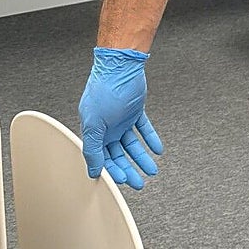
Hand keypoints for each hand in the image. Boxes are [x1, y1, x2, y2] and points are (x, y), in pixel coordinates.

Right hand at [79, 47, 162, 189]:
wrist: (122, 65)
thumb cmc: (104, 89)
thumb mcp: (95, 124)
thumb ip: (93, 149)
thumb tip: (92, 170)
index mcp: (93, 130)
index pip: (102, 157)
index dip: (112, 171)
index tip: (123, 181)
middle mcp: (106, 126)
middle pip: (118, 154)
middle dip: (129, 169)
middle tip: (139, 183)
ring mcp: (120, 118)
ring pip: (132, 144)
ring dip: (141, 157)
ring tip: (151, 169)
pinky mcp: (134, 110)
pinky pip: (143, 128)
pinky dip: (151, 139)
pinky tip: (157, 149)